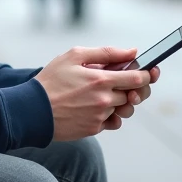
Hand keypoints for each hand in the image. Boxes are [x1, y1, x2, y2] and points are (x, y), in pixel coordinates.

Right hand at [35, 47, 153, 140]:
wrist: (32, 110)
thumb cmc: (51, 80)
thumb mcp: (74, 56)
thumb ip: (106, 53)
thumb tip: (133, 51)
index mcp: (101, 79)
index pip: (138, 78)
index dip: (148, 74)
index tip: (149, 72)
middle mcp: (104, 100)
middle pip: (134, 95)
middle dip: (134, 89)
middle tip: (129, 84)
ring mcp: (100, 117)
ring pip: (123, 109)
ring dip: (120, 101)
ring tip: (106, 94)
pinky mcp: (93, 129)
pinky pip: (112, 122)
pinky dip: (109, 115)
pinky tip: (97, 107)